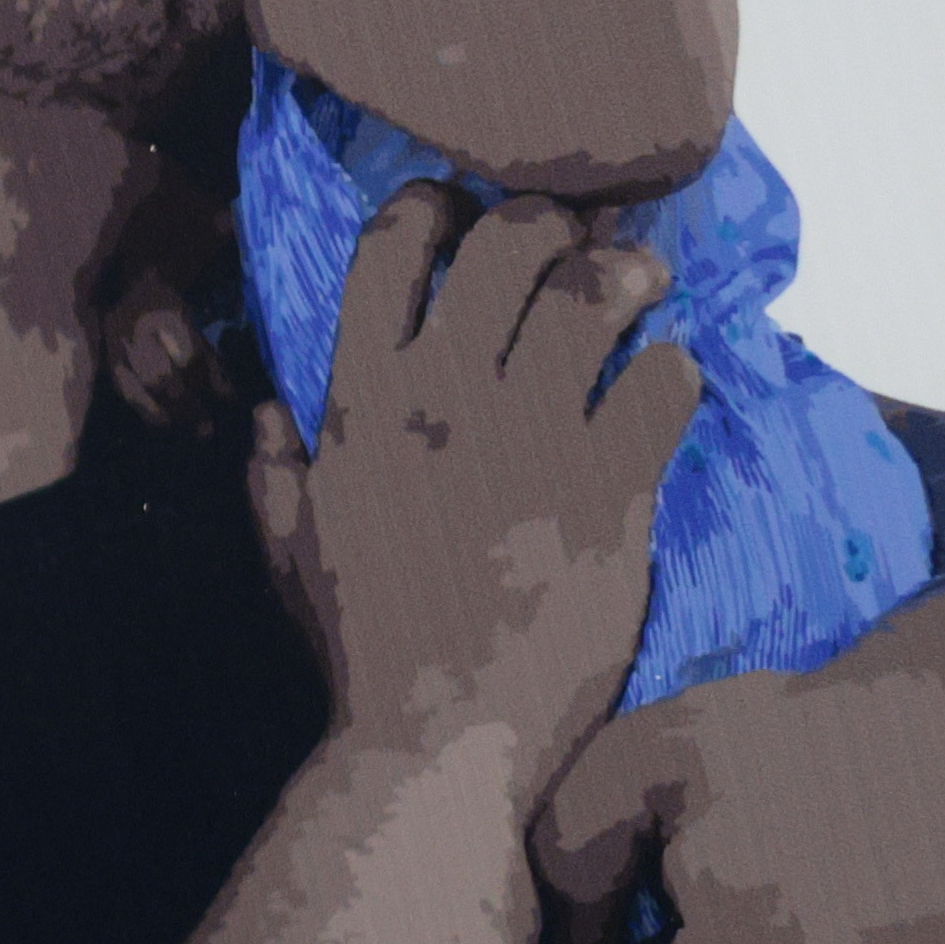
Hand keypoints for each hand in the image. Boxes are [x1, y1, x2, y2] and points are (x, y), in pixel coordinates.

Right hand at [255, 182, 694, 773]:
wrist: (438, 737)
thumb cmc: (361, 652)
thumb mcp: (289, 553)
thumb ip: (275, 473)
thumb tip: (269, 414)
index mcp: (358, 403)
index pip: (390, 246)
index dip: (435, 206)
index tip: (465, 214)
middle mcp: (444, 399)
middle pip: (511, 243)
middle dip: (554, 224)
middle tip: (578, 246)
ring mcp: (532, 438)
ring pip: (598, 292)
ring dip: (631, 274)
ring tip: (645, 284)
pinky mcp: (612, 488)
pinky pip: (665, 382)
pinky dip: (674, 371)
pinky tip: (667, 387)